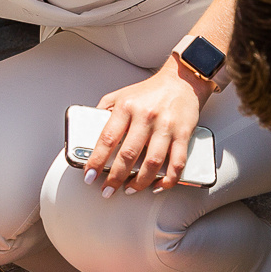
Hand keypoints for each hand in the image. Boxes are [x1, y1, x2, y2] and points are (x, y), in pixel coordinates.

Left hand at [83, 61, 207, 192]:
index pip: (107, 138)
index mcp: (126, 107)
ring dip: (140, 182)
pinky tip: (158, 186)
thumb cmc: (149, 91)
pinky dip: (168, 180)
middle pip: (128, 155)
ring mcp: (166, 126)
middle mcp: (146, 116)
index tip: (89, 176)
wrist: (182, 80)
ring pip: (152, 163)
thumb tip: (87, 133)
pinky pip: (177, 163)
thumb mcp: (120, 95)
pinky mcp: (183, 134)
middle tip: (108, 190)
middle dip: (115, 178)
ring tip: (130, 190)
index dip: (96, 160)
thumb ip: (104, 112)